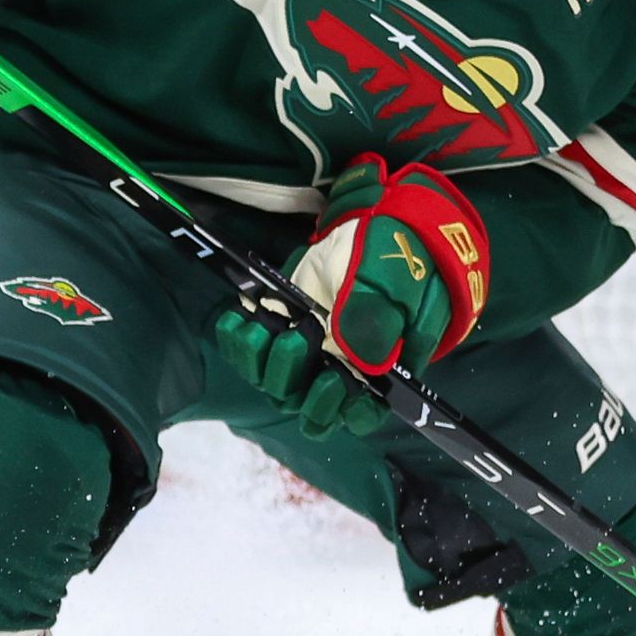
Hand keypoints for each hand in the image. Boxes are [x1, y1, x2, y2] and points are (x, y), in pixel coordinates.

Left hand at [217, 153, 489, 435]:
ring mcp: (306, 349)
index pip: (358, 414)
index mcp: (378, 369)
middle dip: (292, 377)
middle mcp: (339, 368)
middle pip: (305, 402)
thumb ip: (379, 316)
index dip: (341, 408)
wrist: (376, 221)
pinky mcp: (279, 325)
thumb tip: (357, 356)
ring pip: (273, 382)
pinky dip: (238, 340)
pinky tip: (240, 318)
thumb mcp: (395, 280)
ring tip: (264, 329)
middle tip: (298, 338)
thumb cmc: (398, 256)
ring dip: (261, 363)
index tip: (333, 378)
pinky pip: (248, 353)